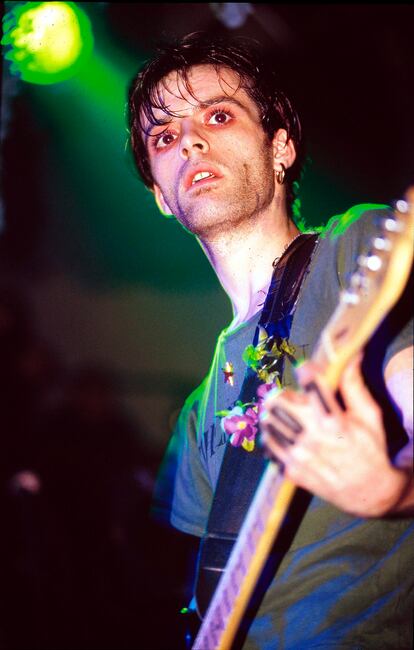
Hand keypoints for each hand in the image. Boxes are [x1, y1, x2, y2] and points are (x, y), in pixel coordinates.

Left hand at [260, 355, 411, 516]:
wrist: (371, 493)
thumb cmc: (372, 450)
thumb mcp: (370, 416)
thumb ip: (354, 385)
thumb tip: (349, 355)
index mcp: (334, 422)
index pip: (310, 386)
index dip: (306, 371)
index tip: (306, 368)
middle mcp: (313, 439)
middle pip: (277, 403)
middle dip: (282, 394)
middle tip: (291, 396)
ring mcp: (299, 457)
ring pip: (268, 423)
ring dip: (274, 414)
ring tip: (286, 415)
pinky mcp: (292, 471)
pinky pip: (268, 446)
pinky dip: (272, 436)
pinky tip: (284, 434)